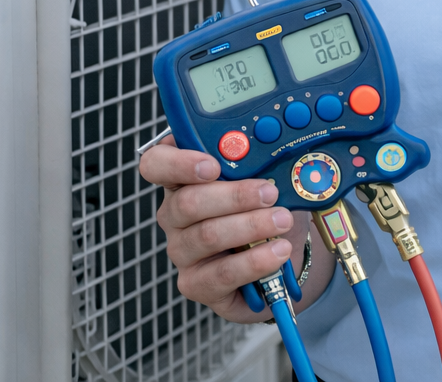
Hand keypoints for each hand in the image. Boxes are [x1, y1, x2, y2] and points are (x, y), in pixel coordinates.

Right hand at [139, 137, 298, 322]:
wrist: (284, 254)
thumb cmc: (269, 209)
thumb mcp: (267, 178)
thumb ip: (260, 164)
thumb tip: (272, 158)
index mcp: (184, 179)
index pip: (157, 164)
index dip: (178, 163)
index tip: (213, 165)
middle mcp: (175, 216)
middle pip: (187, 202)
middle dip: (235, 195)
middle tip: (270, 193)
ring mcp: (182, 251)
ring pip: (207, 235)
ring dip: (251, 226)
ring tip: (283, 221)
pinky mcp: (195, 284)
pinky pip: (222, 273)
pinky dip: (255, 261)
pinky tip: (279, 251)